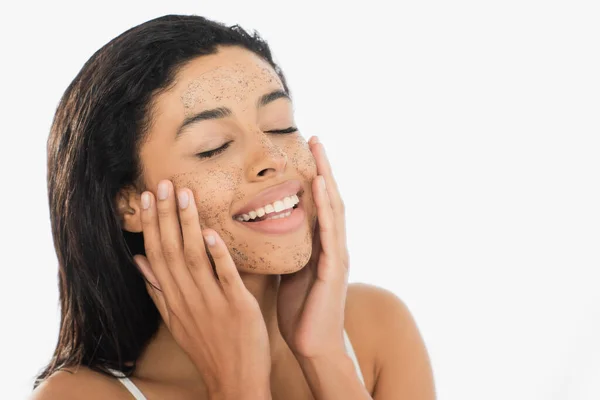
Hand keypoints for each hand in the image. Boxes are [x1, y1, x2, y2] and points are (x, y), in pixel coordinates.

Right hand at [133, 180, 270, 398]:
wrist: (235, 381)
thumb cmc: (208, 347)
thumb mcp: (176, 321)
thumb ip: (158, 291)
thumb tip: (138, 262)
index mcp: (174, 300)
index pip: (156, 255)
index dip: (151, 225)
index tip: (146, 197)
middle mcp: (187, 298)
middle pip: (170, 251)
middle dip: (165, 216)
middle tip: (162, 183)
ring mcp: (212, 302)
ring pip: (194, 258)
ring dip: (188, 225)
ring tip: (184, 195)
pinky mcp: (237, 307)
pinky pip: (226, 277)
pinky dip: (218, 255)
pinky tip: (212, 232)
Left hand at [277, 136, 349, 359]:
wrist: (314, 347)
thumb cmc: (299, 312)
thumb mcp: (286, 272)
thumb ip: (281, 249)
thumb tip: (259, 228)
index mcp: (319, 246)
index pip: (318, 204)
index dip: (312, 175)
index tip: (302, 149)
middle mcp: (332, 245)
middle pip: (329, 198)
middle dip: (323, 167)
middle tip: (314, 137)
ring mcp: (336, 255)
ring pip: (334, 208)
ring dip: (327, 177)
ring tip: (319, 150)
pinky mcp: (334, 269)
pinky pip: (330, 232)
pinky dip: (327, 206)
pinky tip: (321, 185)